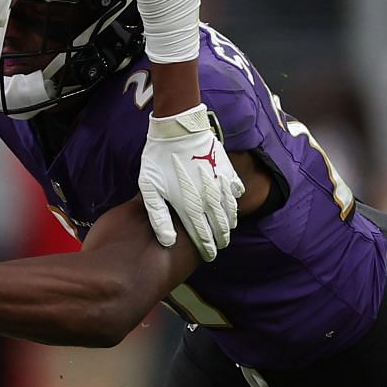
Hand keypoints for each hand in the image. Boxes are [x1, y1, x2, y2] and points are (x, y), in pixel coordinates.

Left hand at [138, 103, 242, 260]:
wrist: (178, 129)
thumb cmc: (158, 158)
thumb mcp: (150, 188)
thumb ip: (159, 217)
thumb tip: (168, 241)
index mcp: (189, 206)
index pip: (203, 237)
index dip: (207, 250)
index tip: (209, 257)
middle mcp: (208, 199)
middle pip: (220, 228)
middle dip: (220, 240)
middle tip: (219, 247)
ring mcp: (220, 185)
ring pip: (230, 212)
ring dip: (229, 224)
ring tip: (227, 231)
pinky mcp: (227, 171)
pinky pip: (236, 192)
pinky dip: (235, 202)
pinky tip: (231, 206)